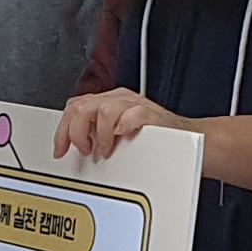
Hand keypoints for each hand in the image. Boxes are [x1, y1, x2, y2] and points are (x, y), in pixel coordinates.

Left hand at [52, 88, 181, 164]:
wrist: (192, 141)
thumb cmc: (156, 141)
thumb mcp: (118, 136)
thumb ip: (97, 135)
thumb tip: (73, 148)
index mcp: (109, 103)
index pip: (75, 107)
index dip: (62, 130)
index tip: (60, 150)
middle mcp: (120, 100)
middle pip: (83, 106)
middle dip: (76, 133)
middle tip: (86, 150)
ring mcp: (137, 105)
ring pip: (103, 109)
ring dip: (100, 135)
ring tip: (106, 150)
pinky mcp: (154, 115)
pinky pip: (134, 113)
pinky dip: (124, 125)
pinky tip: (122, 136)